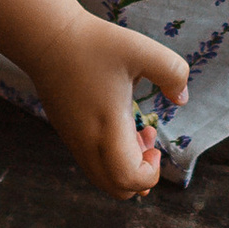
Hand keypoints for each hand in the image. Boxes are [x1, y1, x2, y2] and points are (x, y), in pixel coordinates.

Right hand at [23, 7, 192, 199]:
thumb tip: (181, 99)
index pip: (127, 180)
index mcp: (106, 128)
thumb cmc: (94, 43)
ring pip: (102, 178)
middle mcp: (87, 143)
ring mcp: (74, 141)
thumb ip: (172, 72)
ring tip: (136, 131)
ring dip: (125, 165)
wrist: (47, 38)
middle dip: (140, 176)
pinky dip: (110, 156)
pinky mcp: (67, 133)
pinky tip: (118, 122)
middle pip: (116, 190)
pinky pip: (92, 162)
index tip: (155, 143)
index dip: (149, 173)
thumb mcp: (142, 49)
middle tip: (148, 142)